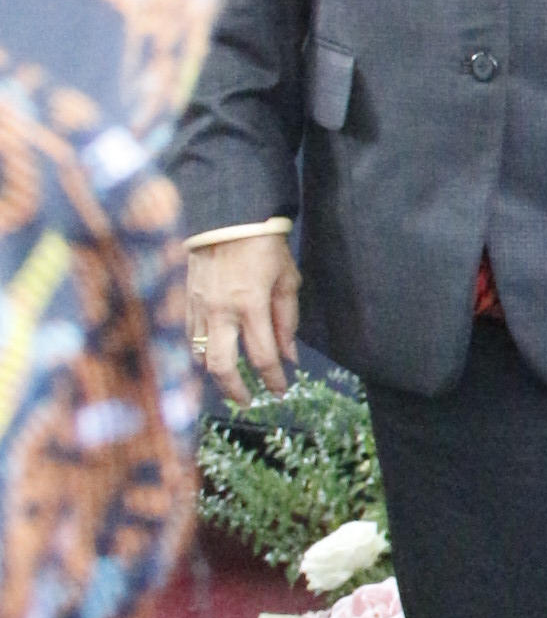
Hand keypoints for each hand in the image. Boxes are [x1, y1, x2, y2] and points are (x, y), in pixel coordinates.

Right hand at [188, 236, 301, 404]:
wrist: (227, 215)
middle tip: (249, 402)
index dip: (273, 380)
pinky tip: (214, 355)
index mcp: (251, 304)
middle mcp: (220, 310)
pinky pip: (189, 337)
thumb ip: (288, 321)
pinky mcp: (185, 299)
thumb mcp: (287, 279)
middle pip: (222, 367)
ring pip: (199, 355)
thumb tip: (289, 357)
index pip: (263, 356)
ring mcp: (198, 306)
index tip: (281, 392)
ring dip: (216, 374)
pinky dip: (201, 353)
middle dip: (236, 391)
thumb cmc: (264, 245)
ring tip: (232, 382)